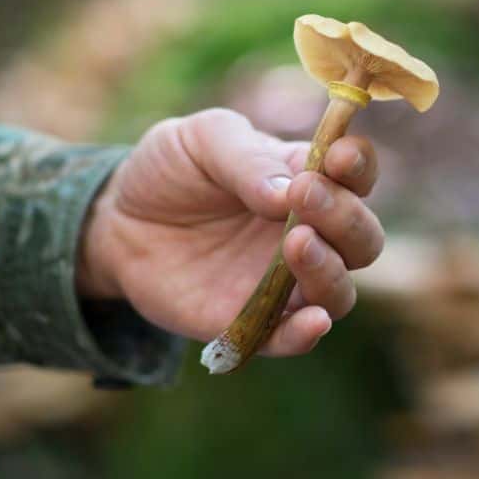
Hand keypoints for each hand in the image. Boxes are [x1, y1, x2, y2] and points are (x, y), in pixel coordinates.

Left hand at [76, 108, 381, 357]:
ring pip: (340, 290)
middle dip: (344, 217)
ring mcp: (284, 281)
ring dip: (330, 269)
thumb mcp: (202, 140)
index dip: (359, 166)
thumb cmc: (171, 169)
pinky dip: (308, 334)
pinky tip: (312, 322)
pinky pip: (293, 338)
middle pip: (361, 237)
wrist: (118, 222)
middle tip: (303, 197)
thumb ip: (246, 158)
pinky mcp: (252, 322)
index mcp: (307, 178)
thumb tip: (287, 193)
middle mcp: (308, 231)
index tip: (339, 158)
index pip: (357, 174)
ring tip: (296, 244)